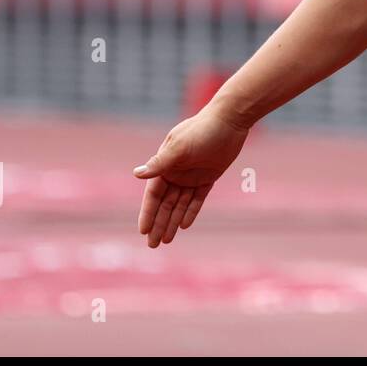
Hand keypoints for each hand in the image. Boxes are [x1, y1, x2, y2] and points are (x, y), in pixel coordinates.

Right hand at [133, 105, 251, 247]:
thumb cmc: (202, 130)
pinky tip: (184, 225)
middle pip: (165, 203)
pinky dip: (191, 211)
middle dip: (159, 223)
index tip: (143, 231)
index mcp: (165, 164)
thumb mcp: (179, 148)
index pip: (153, 195)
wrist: (229, 120)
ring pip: (180, 204)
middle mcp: (176, 171)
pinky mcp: (209, 176)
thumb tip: (136, 174)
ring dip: (173, 221)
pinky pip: (197, 198)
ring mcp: (192, 175)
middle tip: (153, 245)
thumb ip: (160, 163)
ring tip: (166, 240)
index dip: (148, 213)